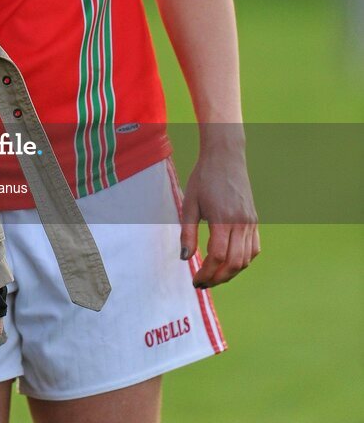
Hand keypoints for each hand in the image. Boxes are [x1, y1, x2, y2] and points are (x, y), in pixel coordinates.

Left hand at [180, 144, 260, 287]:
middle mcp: (241, 223)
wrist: (225, 156)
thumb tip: (185, 258)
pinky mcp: (254, 220)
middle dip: (218, 278)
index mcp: (223, 219)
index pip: (217, 256)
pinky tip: (229, 262)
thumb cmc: (203, 178)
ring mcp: (251, 222)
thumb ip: (187, 232)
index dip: (206, 273)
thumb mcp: (190, 204)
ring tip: (214, 276)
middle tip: (203, 283)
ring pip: (246, 259)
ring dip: (231, 272)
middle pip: (234, 263)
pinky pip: (254, 248)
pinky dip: (243, 260)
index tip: (195, 280)